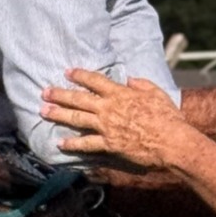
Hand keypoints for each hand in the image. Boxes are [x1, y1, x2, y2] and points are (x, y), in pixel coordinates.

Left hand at [41, 70, 192, 167]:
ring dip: (58, 115)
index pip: (94, 81)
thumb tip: (128, 80)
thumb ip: (141, 84)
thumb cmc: (168, 117)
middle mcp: (109, 108)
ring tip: (43, 112)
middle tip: (44, 92)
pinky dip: (72, 144)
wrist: (172, 141)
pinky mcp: (109, 144)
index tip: (67, 72)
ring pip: (77, 119)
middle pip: (79, 99)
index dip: (79, 75)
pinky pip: (86, 144)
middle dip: (60, 94)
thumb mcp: (157, 93)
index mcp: (120, 94)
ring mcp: (107, 127)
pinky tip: (60, 143)